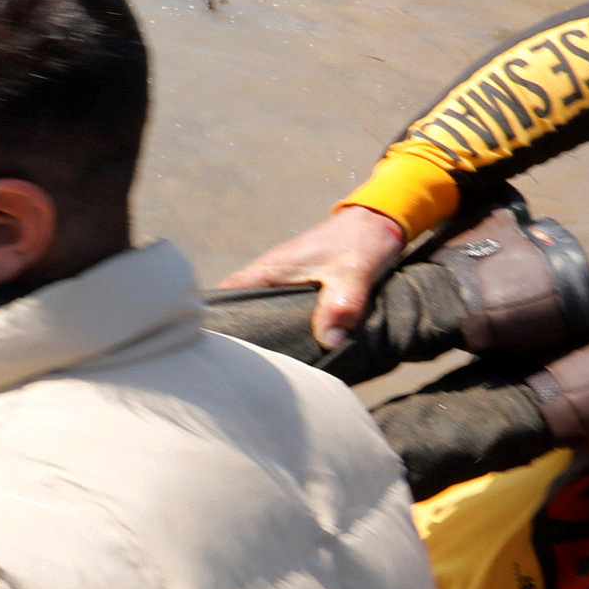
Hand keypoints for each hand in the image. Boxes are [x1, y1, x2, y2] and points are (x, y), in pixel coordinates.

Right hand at [214, 204, 405, 348]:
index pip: (224, 295)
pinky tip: (282, 349)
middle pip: (235, 308)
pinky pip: (274, 310)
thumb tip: (330, 342)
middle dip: (233, 333)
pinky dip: (274, 327)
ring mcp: (281, 281)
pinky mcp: (296, 287)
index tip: (211, 347)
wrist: (378, 222)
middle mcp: (268, 275)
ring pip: (255, 310)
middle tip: (234, 366)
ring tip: (253, 365)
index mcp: (270, 269)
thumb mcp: (353, 274)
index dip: (212, 319)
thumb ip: (341, 306)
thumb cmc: (362, 242)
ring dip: (255, 331)